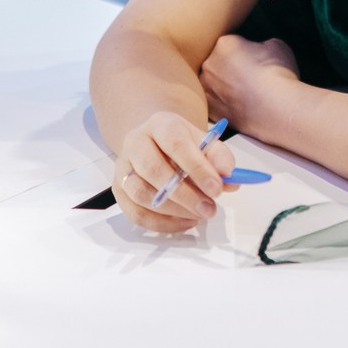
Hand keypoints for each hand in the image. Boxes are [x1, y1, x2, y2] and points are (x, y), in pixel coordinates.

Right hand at [111, 110, 236, 234]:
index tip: (217, 189)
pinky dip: (163, 224)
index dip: (197, 168)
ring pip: (141, 193)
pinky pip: (136, 214)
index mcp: (160, 124)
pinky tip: (185, 221)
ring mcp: (123, 167)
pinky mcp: (119, 191)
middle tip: (209, 208)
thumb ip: (219, 157)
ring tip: (198, 215)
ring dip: (173, 210)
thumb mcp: (205, 142)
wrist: (156, 143)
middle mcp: (135, 142)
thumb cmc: (183, 145)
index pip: (176, 143)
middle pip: (153, 169)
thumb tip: (229, 176)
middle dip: (185, 194)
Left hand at [199, 34, 300, 138]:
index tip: (257, 60)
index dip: (246, 51)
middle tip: (252, 77)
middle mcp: (209, 64)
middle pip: (220, 63)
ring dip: (228, 87)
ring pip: (216, 84)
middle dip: (233, 68)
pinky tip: (244, 107)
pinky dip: (228, 106)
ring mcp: (208, 89)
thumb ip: (261, 45)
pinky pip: (217, 104)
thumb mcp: (277, 46)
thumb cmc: (277, 75)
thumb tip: (259, 51)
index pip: (232, 43)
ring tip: (249, 94)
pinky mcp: (211, 110)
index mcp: (224, 44)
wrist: (276, 108)